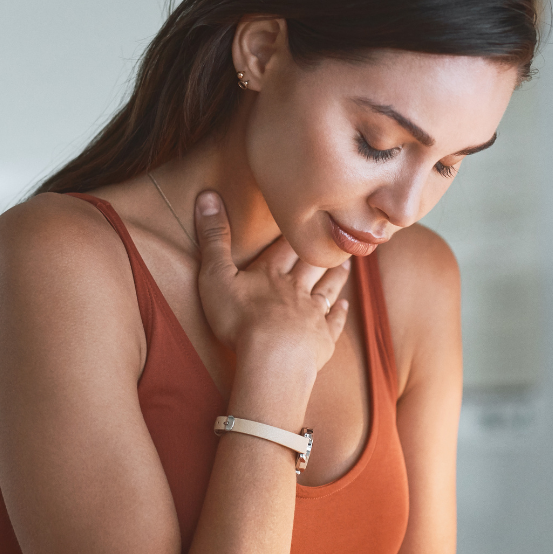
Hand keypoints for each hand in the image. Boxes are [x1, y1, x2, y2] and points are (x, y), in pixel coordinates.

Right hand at [194, 191, 350, 379]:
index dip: (293, 234)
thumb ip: (213, 239)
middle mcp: (296, 289)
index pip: (284, 248)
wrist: (273, 358)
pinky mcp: (322, 340)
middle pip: (311, 265)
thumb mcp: (216, 276)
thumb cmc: (240, 319)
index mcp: (271, 274)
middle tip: (334, 237)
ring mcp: (312, 315)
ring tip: (345, 265)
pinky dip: (339, 314)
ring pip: (327, 289)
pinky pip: (333, 323)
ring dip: (335, 276)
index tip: (304, 219)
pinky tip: (344, 307)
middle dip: (319, 251)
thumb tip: (207, 195)